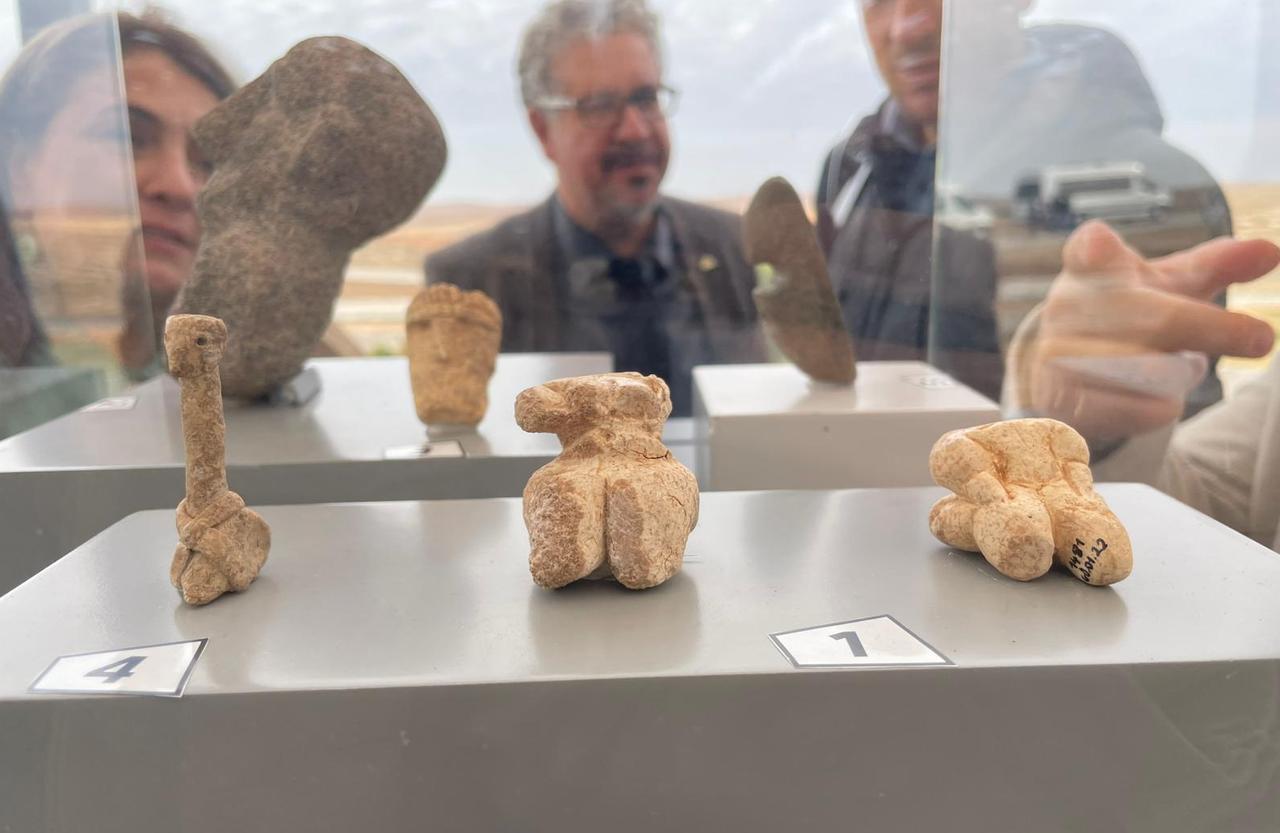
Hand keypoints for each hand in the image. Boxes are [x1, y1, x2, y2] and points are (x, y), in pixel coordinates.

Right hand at [1019, 220, 1276, 440]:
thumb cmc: (1129, 315)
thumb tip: (1269, 252)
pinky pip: (1140, 409)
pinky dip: (1164, 405)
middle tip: (1261, 338)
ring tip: (1178, 367)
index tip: (1101, 244)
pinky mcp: (1064, 401)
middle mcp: (1068, 308)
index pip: (1089, 251)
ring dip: (1184, 371)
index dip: (1094, 249)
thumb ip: (1215, 265)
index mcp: (1092, 268)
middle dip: (1213, 329)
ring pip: (1155, 371)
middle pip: (1159, 320)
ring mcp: (1059, 356)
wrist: (1066, 371)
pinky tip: (1159, 398)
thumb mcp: (1169, 285)